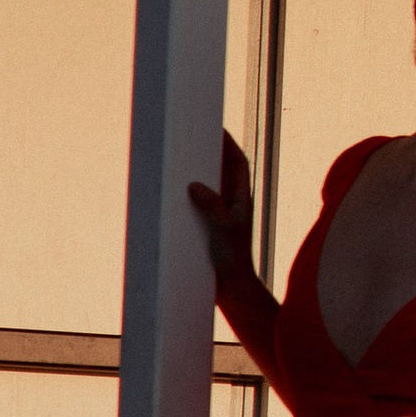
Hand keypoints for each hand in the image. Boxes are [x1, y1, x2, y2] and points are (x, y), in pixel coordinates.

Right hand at [187, 131, 255, 277]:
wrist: (233, 289)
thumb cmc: (232, 259)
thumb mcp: (223, 229)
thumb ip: (212, 205)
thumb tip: (194, 185)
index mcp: (241, 199)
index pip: (238, 163)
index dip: (229, 143)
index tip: (217, 127)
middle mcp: (234, 204)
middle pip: (223, 170)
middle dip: (210, 153)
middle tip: (191, 138)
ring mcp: (222, 215)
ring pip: (211, 187)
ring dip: (198, 173)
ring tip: (179, 160)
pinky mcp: (210, 228)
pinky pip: (200, 204)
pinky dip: (189, 196)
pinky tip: (173, 193)